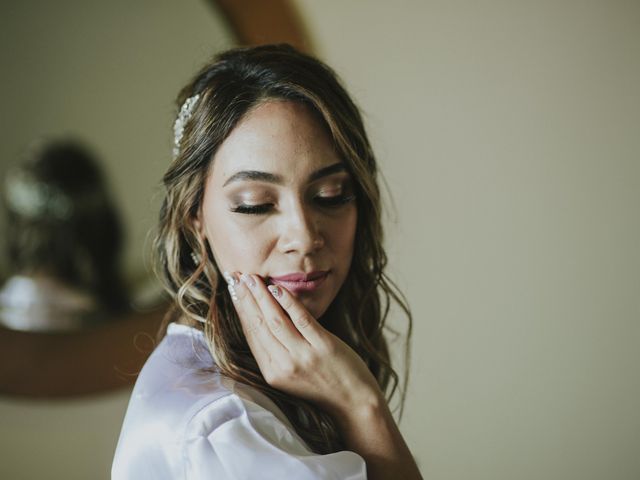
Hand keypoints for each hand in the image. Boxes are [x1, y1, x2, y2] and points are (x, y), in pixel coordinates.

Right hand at [223, 271, 382, 416]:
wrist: (354, 403)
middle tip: (236, 278)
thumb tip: (261, 318)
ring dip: (262, 296)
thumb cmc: (323, 384)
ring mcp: (303, 356)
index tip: (233, 290)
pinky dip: (288, 301)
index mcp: (272, 373)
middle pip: (259, 325)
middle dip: (246, 299)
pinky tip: (278, 288)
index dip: (241, 310)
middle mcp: (284, 365)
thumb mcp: (291, 374)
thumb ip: (276, 351)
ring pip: (276, 320)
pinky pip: (301, 319)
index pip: (251, 335)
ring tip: (253, 279)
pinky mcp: (323, 347)